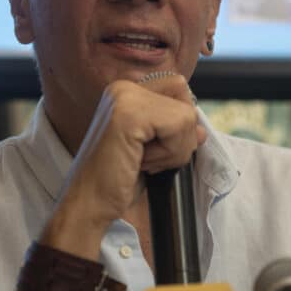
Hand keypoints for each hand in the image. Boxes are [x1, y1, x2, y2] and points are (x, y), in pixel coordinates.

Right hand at [56, 74, 204, 232]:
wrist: (89, 203)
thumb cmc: (117, 179)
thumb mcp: (152, 148)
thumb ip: (175, 131)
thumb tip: (201, 129)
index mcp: (126, 91)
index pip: (179, 88)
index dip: (178, 122)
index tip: (151, 146)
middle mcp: (123, 88)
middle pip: (186, 100)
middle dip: (179, 137)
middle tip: (145, 156)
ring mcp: (124, 97)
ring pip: (186, 116)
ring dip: (173, 150)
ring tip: (141, 160)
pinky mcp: (128, 114)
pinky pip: (179, 126)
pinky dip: (169, 153)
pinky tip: (141, 162)